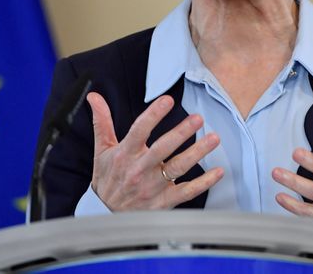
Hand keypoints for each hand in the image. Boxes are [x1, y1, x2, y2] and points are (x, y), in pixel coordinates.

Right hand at [87, 91, 222, 210]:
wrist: (104, 215)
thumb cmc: (107, 178)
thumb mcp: (101, 150)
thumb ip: (102, 122)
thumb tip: (95, 98)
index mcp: (124, 154)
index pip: (139, 130)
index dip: (153, 115)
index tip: (167, 100)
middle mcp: (139, 170)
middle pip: (163, 149)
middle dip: (181, 133)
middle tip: (197, 118)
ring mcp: (152, 187)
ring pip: (178, 168)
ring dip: (197, 153)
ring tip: (213, 139)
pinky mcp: (163, 202)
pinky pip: (186, 192)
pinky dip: (204, 183)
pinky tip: (218, 172)